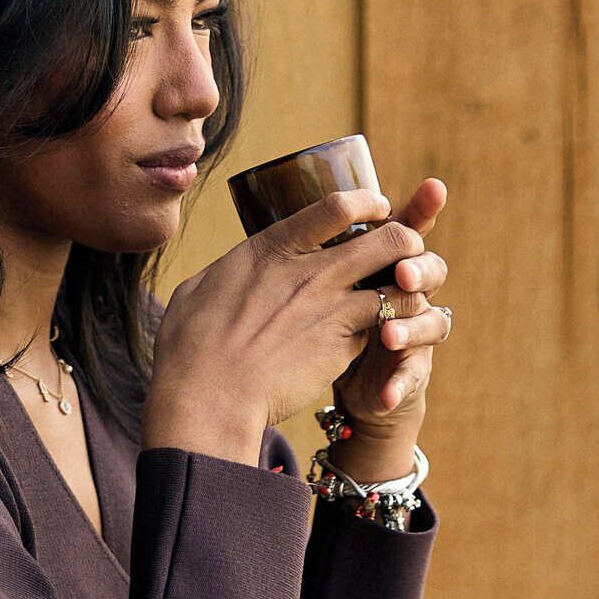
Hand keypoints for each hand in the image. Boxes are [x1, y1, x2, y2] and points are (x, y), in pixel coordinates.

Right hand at [139, 183, 430, 461]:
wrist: (209, 397)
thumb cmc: (190, 347)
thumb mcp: (199, 288)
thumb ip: (231, 270)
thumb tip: (234, 266)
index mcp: (271, 249)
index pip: (337, 207)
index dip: (367, 201)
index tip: (376, 206)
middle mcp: (310, 273)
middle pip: (387, 239)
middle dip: (405, 240)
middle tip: (403, 252)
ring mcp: (332, 310)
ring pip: (399, 285)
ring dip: (408, 287)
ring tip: (403, 294)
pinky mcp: (344, 348)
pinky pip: (385, 327)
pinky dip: (392, 328)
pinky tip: (387, 334)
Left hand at [323, 176, 452, 484]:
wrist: (335, 378)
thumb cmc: (315, 317)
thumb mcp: (307, 279)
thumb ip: (307, 245)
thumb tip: (278, 205)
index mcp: (384, 263)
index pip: (408, 230)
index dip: (424, 209)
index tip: (433, 188)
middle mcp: (407, 294)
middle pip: (429, 270)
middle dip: (418, 268)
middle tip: (402, 273)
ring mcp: (413, 333)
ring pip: (431, 322)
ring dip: (412, 328)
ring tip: (389, 337)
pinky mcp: (409, 372)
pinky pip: (411, 378)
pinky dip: (397, 386)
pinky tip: (384, 397)